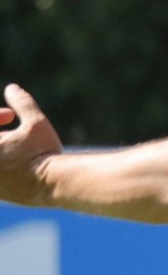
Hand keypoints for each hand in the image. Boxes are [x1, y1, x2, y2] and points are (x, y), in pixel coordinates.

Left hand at [0, 83, 61, 204]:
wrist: (54, 186)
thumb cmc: (44, 152)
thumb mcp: (36, 123)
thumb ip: (22, 104)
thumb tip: (12, 88)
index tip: (12, 116)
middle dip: (2, 135)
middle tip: (16, 132)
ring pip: (1, 159)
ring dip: (5, 151)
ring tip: (21, 150)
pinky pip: (3, 176)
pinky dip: (8, 168)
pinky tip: (23, 166)